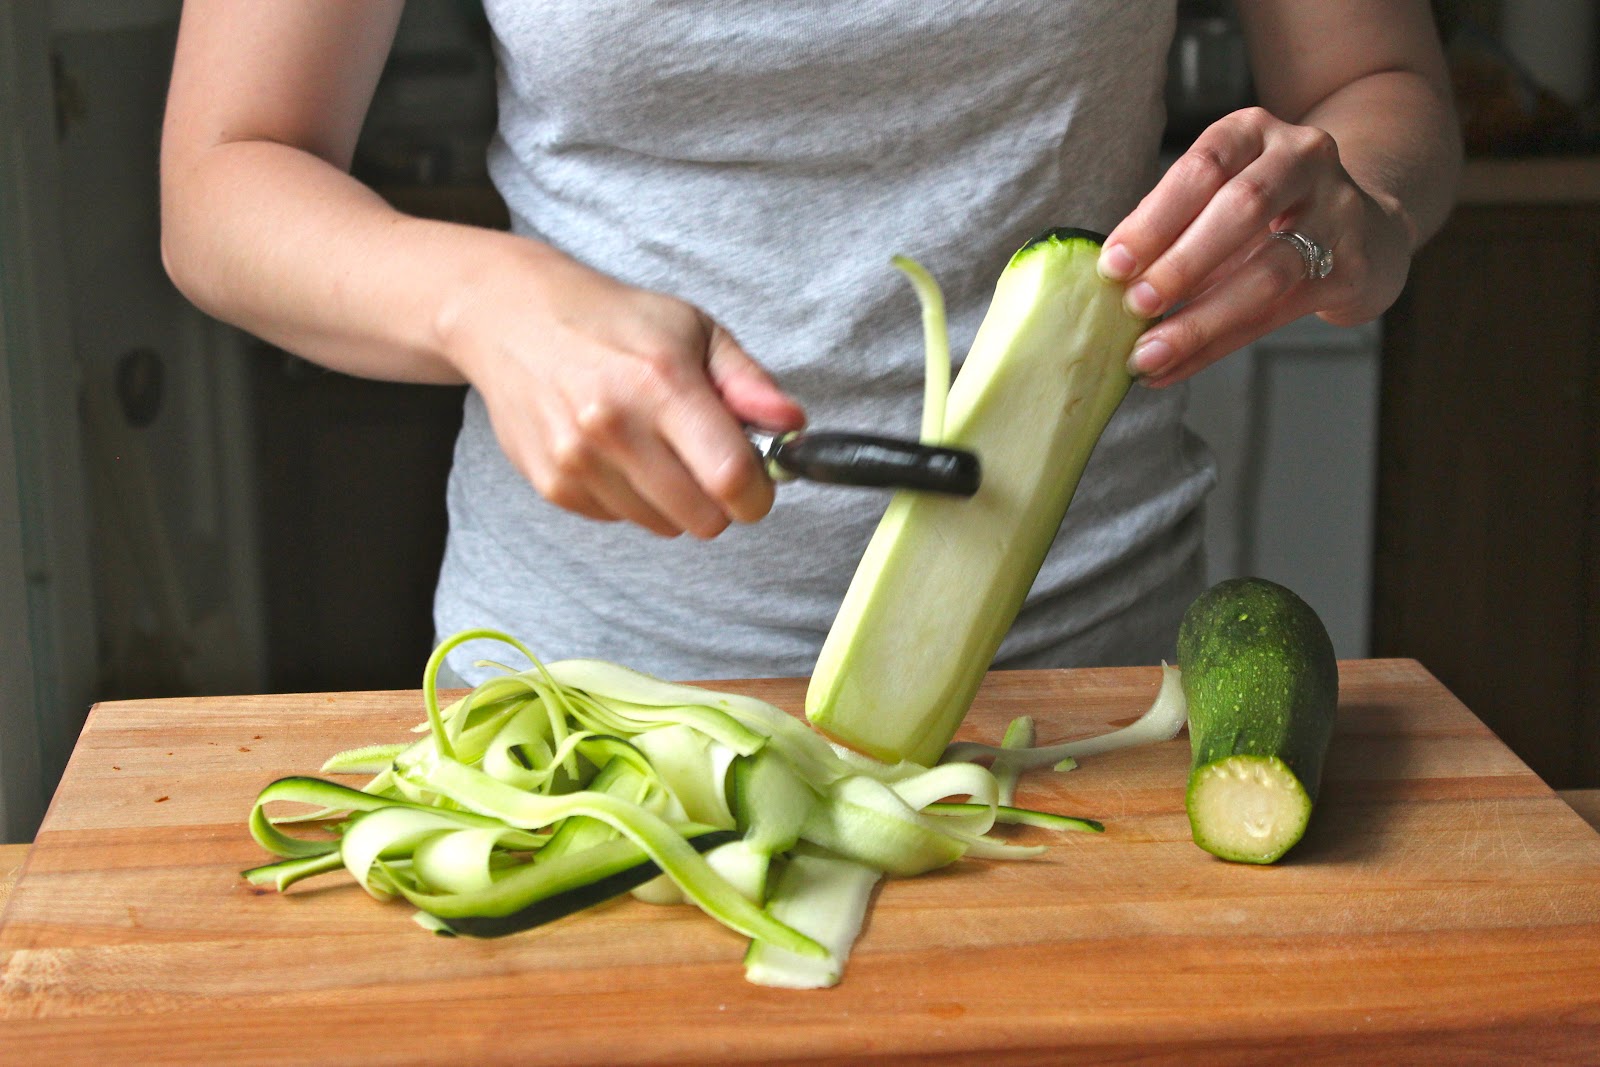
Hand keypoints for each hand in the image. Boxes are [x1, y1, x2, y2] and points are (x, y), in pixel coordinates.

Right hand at [444, 242, 804, 537]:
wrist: (513, 320)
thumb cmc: (614, 322)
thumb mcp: (694, 329)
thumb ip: (749, 382)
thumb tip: (792, 425)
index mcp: (661, 384)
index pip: (731, 478)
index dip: (758, 494)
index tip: (758, 482)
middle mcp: (614, 427)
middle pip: (702, 518)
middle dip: (718, 499)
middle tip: (706, 459)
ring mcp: (578, 461)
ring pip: (663, 525)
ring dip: (673, 499)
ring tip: (653, 445)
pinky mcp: (553, 485)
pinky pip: (621, 519)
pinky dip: (630, 497)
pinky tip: (616, 451)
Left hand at [1097, 107, 1414, 386]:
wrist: (1361, 227)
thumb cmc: (1263, 213)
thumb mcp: (1215, 197)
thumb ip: (1170, 225)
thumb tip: (1113, 277)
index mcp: (1253, 131)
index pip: (1203, 166)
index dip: (1156, 218)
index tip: (1114, 264)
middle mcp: (1302, 157)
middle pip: (1242, 208)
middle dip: (1181, 264)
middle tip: (1136, 306)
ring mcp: (1336, 210)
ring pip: (1269, 269)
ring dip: (1202, 318)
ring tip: (1151, 352)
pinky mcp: (1349, 267)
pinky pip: (1278, 313)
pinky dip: (1219, 345)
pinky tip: (1177, 367)